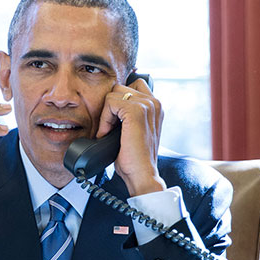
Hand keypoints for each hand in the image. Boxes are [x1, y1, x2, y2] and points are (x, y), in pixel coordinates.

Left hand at [95, 77, 165, 196]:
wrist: (141, 174)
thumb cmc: (134, 158)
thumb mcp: (133, 130)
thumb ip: (127, 114)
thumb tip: (109, 104)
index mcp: (155, 106)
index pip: (132, 85)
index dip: (118, 102)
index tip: (115, 124)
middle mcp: (154, 102)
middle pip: (119, 87)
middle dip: (110, 107)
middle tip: (110, 129)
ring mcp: (147, 105)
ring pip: (113, 94)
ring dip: (106, 114)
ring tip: (109, 132)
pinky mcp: (136, 111)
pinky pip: (110, 102)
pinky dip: (104, 119)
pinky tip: (107, 134)